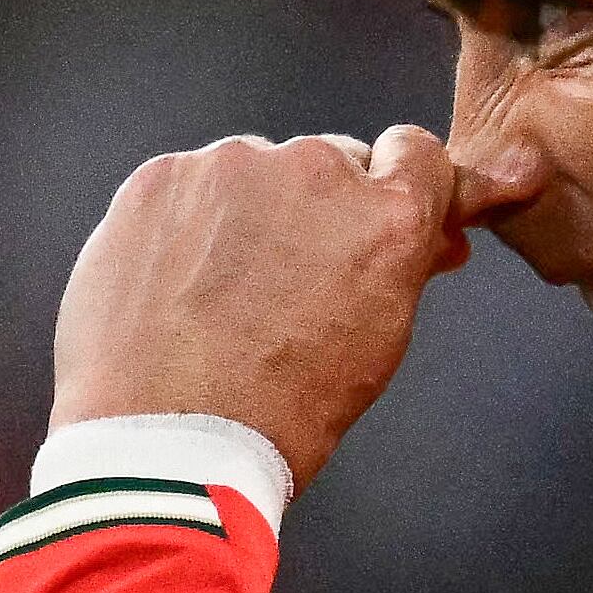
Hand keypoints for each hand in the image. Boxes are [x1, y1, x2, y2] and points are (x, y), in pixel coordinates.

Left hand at [51, 125, 465, 493]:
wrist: (167, 438)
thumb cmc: (278, 412)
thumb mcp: (377, 344)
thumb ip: (408, 266)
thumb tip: (430, 235)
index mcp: (384, 218)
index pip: (417, 154)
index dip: (400, 183)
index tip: (383, 207)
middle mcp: (313, 172)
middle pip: (330, 163)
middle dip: (320, 210)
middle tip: (290, 279)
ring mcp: (230, 167)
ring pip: (255, 171)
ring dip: (251, 213)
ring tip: (222, 293)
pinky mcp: (162, 177)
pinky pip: (190, 184)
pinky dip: (189, 221)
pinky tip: (179, 282)